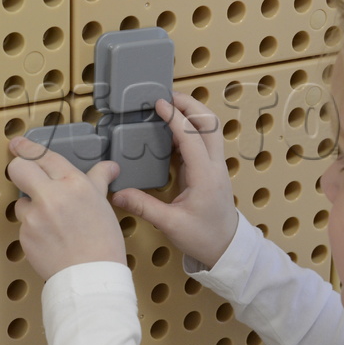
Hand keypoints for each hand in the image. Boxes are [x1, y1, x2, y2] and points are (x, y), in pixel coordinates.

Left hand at [8, 138, 125, 281]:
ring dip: (30, 206)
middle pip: (18, 168)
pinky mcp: (24, 235)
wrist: (91, 277)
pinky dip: (33, 228)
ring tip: (52, 222)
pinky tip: (50, 238)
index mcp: (73, 183)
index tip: (19, 144)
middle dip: (19, 168)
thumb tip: (109, 167)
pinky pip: (23, 224)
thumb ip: (98, 180)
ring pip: (20, 200)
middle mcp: (51, 195)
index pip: (43, 156)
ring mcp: (34, 216)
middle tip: (26, 175)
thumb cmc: (102, 243)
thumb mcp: (103, 204)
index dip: (27, 148)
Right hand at [111, 93, 237, 267]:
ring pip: (210, 129)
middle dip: (190, 104)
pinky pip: (204, 140)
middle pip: (209, 123)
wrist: (227, 248)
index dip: (175, 117)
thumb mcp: (170, 224)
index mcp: (205, 177)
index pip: (191, 137)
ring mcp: (215, 166)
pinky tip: (172, 129)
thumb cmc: (204, 238)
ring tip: (169, 106)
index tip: (159, 104)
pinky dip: (190, 128)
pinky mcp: (211, 169)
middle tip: (167, 96)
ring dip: (193, 113)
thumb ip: (144, 207)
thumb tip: (116, 193)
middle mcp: (214, 166)